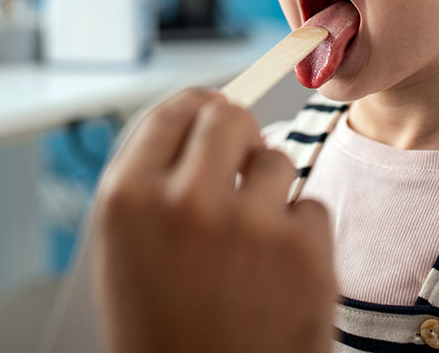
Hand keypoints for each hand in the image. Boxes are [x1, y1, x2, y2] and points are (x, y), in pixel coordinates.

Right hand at [91, 88, 336, 352]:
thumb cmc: (163, 331)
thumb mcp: (127, 250)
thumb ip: (155, 180)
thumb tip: (203, 111)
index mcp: (127, 199)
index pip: (174, 109)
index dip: (199, 110)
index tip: (213, 115)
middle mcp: (185, 202)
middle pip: (229, 117)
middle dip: (238, 135)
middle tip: (240, 164)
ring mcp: (249, 225)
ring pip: (276, 160)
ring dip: (269, 190)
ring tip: (252, 246)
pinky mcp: (304, 251)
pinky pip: (311, 205)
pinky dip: (301, 234)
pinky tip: (277, 275)